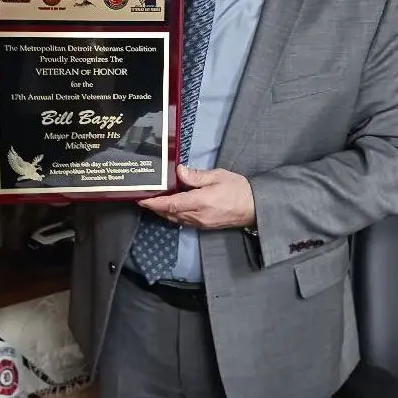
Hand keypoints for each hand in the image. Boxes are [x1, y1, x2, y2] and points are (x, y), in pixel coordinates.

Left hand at [138, 165, 255, 229]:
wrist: (255, 207)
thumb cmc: (238, 189)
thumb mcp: (218, 176)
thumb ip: (196, 176)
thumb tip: (178, 171)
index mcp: (200, 202)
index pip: (171, 204)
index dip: (155, 203)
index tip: (141, 199)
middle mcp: (197, 216)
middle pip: (170, 213)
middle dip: (155, 207)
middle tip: (144, 198)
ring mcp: (201, 223)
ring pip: (176, 219)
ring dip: (164, 212)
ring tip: (154, 202)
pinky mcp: (204, 226)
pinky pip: (184, 222)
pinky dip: (174, 215)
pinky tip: (171, 208)